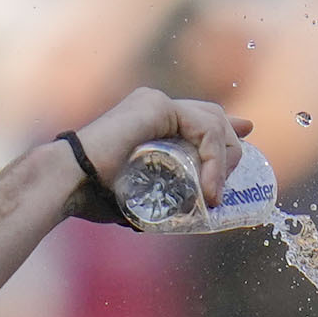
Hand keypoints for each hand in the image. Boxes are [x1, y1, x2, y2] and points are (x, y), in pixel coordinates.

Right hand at [67, 85, 249, 204]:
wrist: (70, 183)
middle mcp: (155, 105)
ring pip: (213, 123)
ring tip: (215, 194)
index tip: (247, 133)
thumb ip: (163, 196)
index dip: (227, 127)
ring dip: (223, 160)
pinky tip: (211, 185)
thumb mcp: (141, 194)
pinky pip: (204, 129)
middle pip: (212, 116)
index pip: (200, 117)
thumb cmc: (94, 195)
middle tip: (226, 183)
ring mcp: (157, 102)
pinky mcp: (158, 106)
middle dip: (231, 146)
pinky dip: (214, 158)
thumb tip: (186, 214)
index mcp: (149, 120)